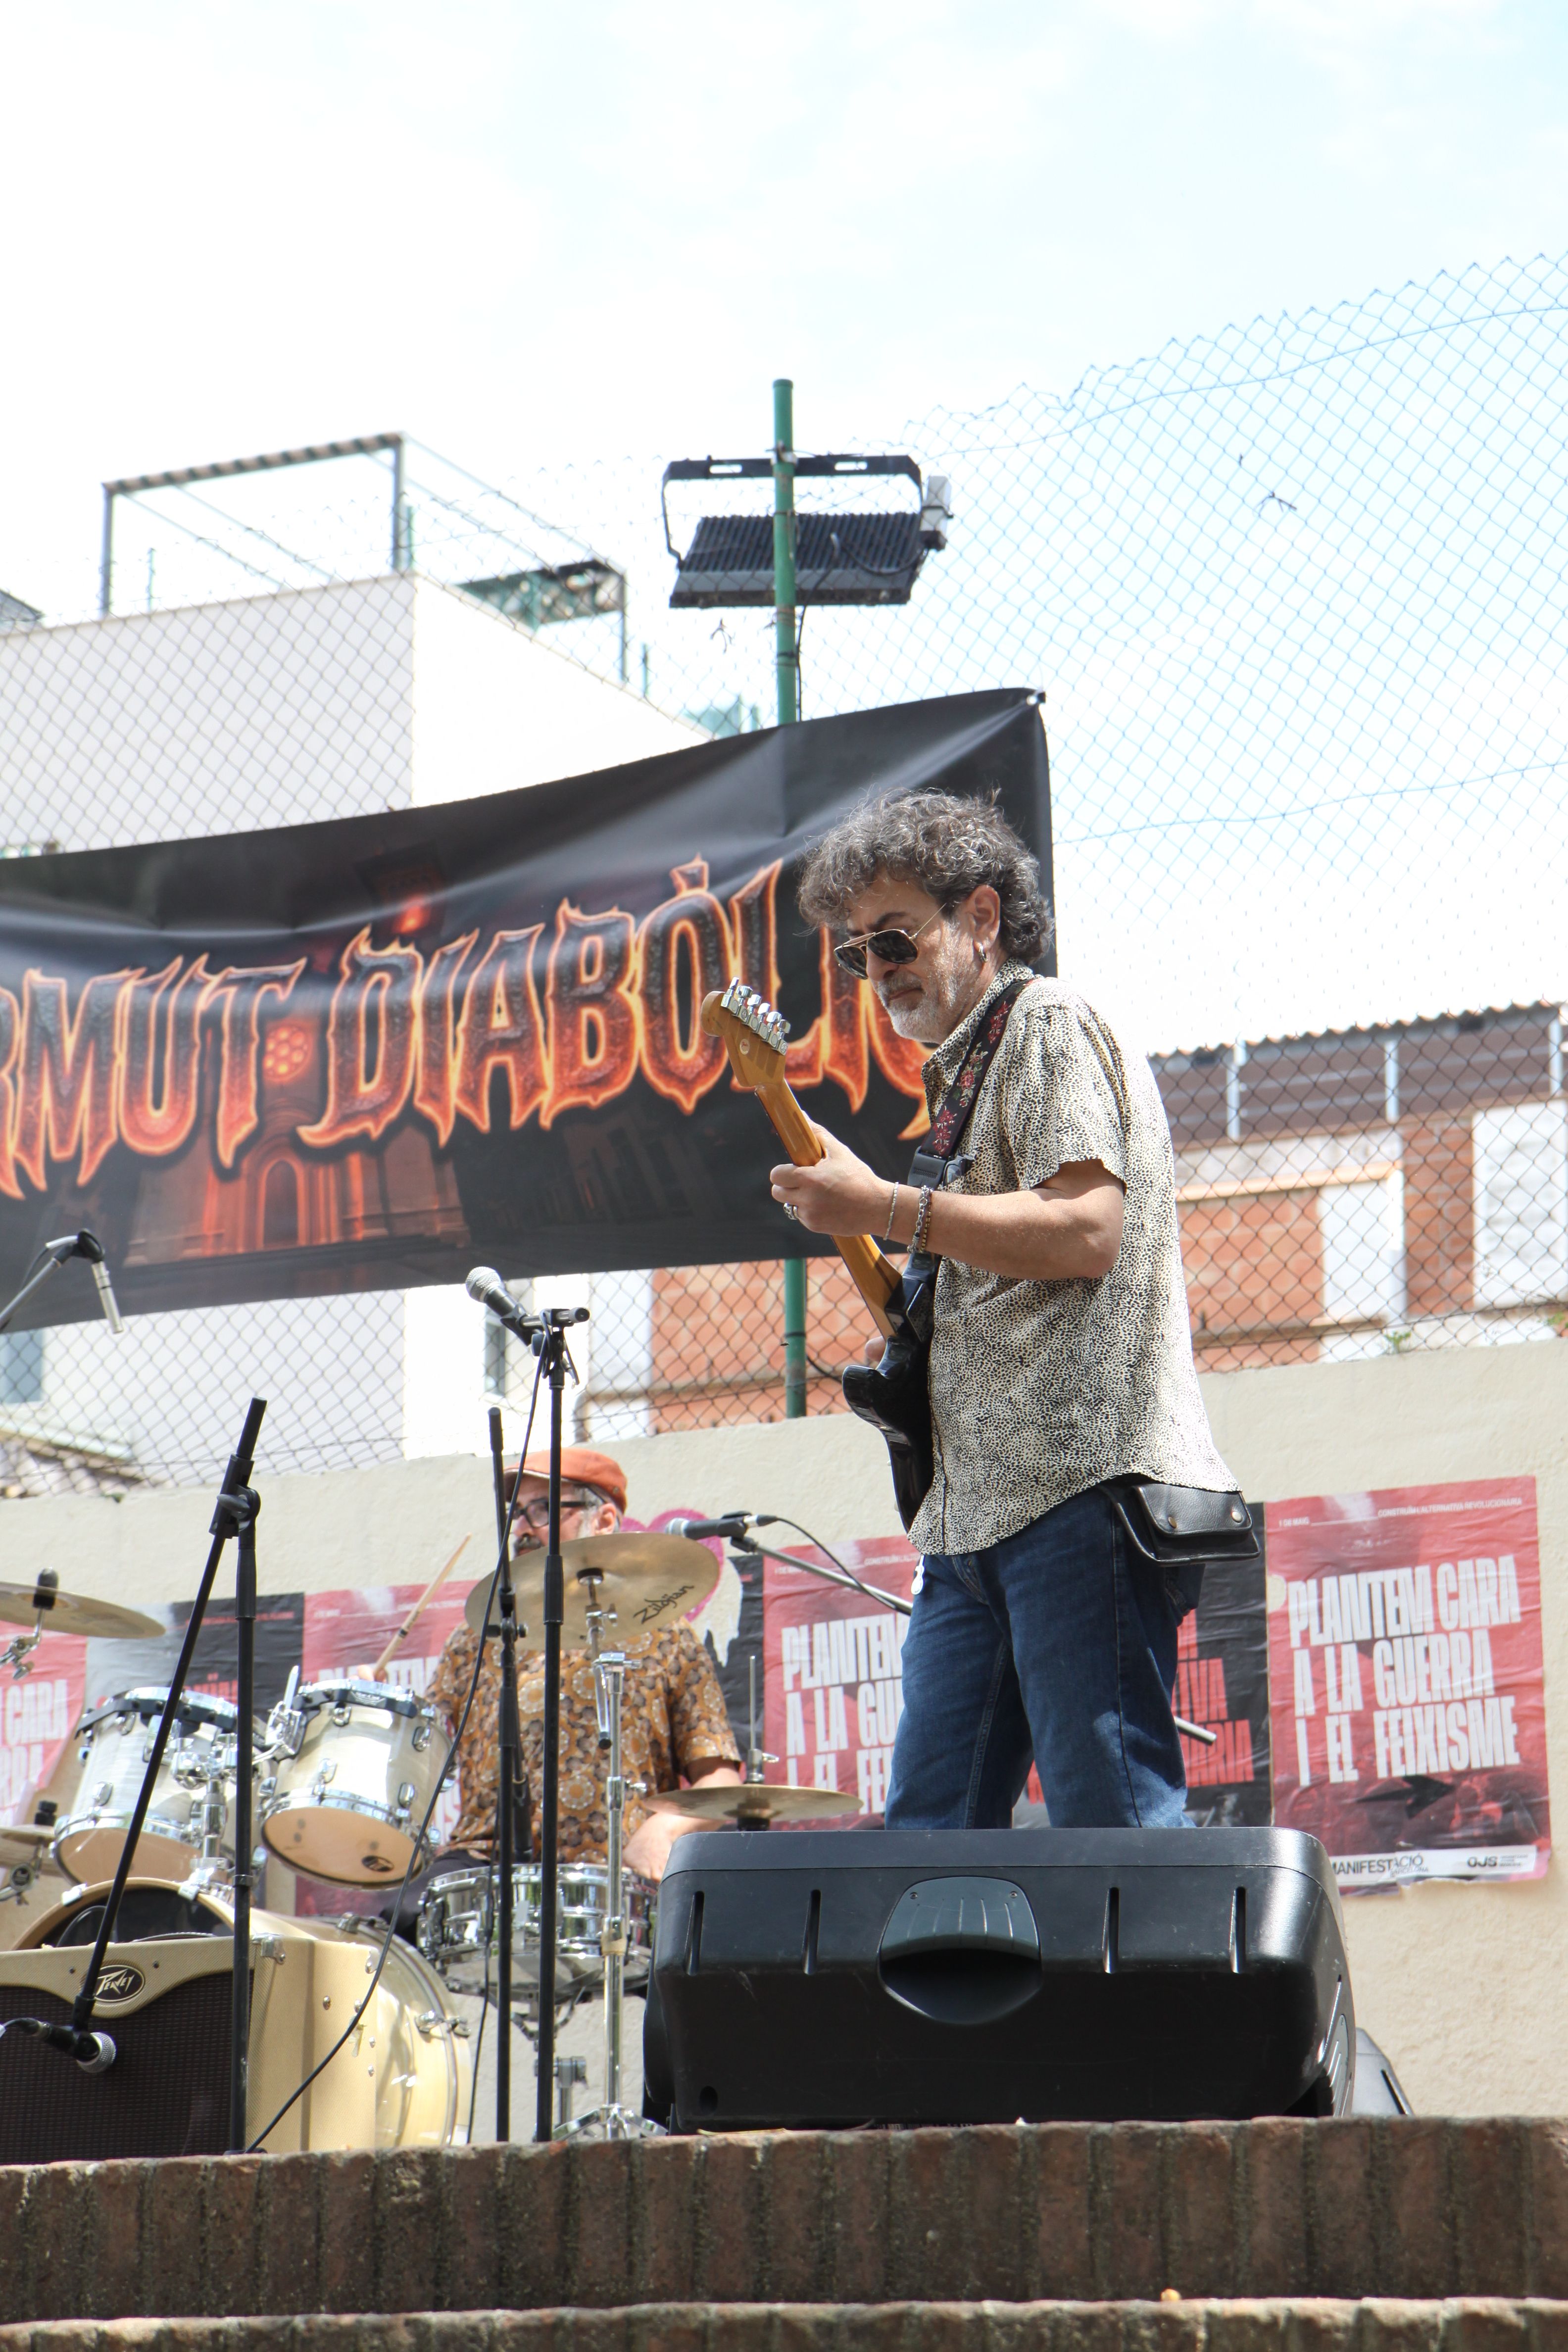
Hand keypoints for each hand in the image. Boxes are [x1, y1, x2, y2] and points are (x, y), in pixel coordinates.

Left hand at [770, 1126, 887, 1235]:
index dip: (783, 1171)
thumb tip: (802, 1115)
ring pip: (789, 1205)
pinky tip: (828, 1205)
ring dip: (798, 1199)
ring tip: (820, 1193)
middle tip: (803, 1181)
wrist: (878, 1207)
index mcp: (809, 1178)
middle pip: (777, 1192)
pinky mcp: (815, 1226)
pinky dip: (810, 1211)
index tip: (793, 1169)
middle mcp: (807, 1199)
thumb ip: (817, 1133)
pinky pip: (802, 1216)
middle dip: (786, 1185)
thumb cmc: (858, 1176)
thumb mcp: (839, 1152)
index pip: (776, 1175)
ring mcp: (810, 1215)